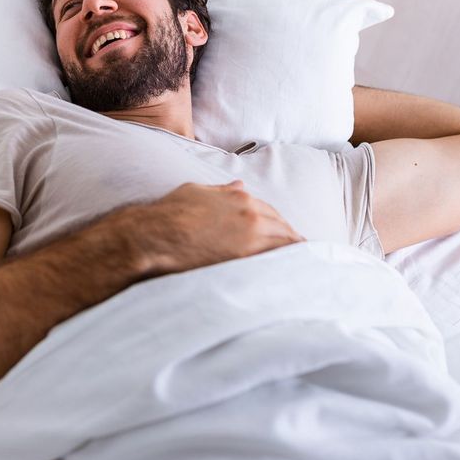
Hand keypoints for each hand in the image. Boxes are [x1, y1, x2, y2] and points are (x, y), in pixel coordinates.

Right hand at [118, 180, 304, 275]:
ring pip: (285, 243)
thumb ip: (220, 191)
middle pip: (282, 227)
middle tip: (300, 254)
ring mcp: (252, 234)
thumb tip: (238, 186)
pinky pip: (277, 260)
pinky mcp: (247, 256)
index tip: (282, 236)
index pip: (270, 212)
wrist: (155, 236)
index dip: (277, 225)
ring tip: (304, 267)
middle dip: (291, 240)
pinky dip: (287, 265)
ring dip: (294, 253)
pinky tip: (294, 274)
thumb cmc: (168, 214)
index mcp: (239, 196)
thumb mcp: (195, 192)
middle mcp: (251, 212)